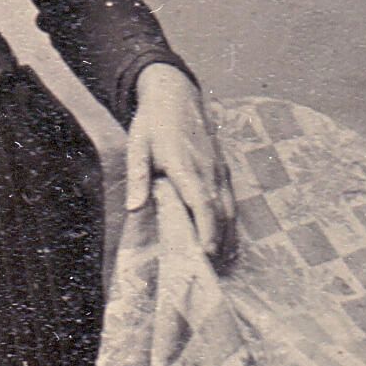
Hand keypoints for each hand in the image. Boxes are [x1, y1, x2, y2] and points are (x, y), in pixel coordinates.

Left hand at [126, 65, 236, 263]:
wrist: (175, 95)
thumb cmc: (153, 123)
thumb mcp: (137, 146)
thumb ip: (138, 177)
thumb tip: (135, 208)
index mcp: (185, 165)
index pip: (201, 202)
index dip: (206, 228)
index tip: (206, 252)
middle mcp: (207, 169)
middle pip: (220, 211)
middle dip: (219, 241)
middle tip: (212, 271)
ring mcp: (218, 168)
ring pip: (230, 206)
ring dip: (228, 235)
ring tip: (223, 263)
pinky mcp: (222, 168)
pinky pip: (231, 199)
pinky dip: (231, 221)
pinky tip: (227, 238)